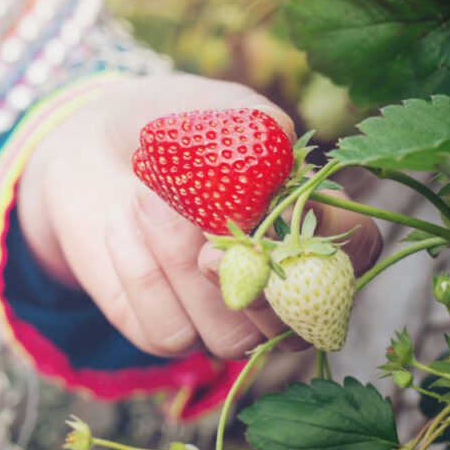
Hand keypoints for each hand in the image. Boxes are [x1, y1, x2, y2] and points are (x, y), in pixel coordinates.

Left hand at [16, 74, 381, 357]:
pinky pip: (168, 333)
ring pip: (229, 335)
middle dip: (253, 281)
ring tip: (147, 196)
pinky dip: (140, 273)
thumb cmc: (176, 126)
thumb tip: (278, 156)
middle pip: (295, 322)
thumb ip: (260, 132)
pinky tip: (119, 218)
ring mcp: (222, 317)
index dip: (329, 237)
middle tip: (209, 241)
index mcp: (310, 225)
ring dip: (182, 264)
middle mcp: (276, 286)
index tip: (278, 197)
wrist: (95, 141)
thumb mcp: (220, 113)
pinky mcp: (165, 331)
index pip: (355, 252)